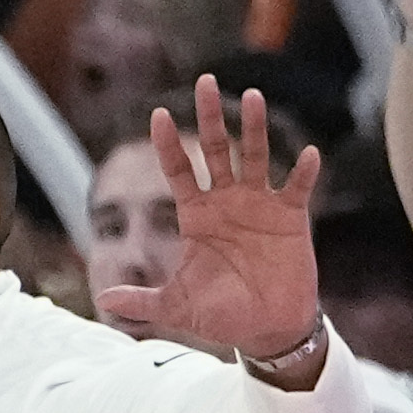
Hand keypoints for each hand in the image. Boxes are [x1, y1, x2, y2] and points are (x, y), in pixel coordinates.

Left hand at [89, 78, 325, 368]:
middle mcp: (227, 201)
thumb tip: (104, 302)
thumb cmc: (222, 316)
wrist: (267, 330)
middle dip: (210, 117)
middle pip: (216, 149)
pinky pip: (297, 187)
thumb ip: (143, 301)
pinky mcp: (291, 217)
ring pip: (256, 156)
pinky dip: (303, 172)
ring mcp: (260, 205)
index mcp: (196, 216)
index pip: (179, 171)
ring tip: (252, 97)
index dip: (168, 145)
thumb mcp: (178, 307)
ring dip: (255, 128)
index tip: (158, 116)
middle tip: (205, 82)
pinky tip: (309, 154)